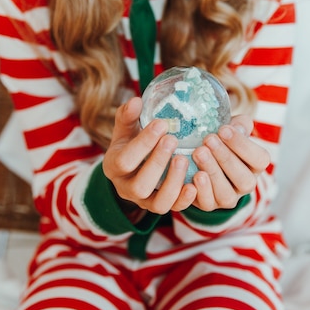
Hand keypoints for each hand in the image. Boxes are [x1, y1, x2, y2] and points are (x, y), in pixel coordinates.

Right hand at [102, 97, 196, 214]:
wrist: (133, 169)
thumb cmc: (131, 144)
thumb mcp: (125, 130)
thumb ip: (128, 116)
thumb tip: (135, 101)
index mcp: (114, 167)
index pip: (125, 161)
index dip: (143, 143)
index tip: (161, 123)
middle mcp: (126, 189)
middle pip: (140, 185)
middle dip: (157, 162)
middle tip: (173, 139)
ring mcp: (144, 201)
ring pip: (157, 203)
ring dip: (173, 182)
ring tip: (184, 158)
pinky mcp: (161, 206)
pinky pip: (173, 209)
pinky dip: (185, 199)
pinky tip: (195, 183)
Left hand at [190, 115, 269, 210]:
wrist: (200, 155)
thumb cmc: (220, 140)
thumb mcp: (231, 129)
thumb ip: (239, 125)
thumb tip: (238, 127)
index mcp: (255, 165)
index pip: (260, 159)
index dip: (243, 145)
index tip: (223, 129)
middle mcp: (246, 185)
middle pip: (244, 179)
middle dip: (226, 158)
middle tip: (209, 140)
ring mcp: (228, 198)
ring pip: (227, 194)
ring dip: (213, 173)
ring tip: (199, 153)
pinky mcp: (210, 204)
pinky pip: (208, 203)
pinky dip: (201, 190)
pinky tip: (194, 175)